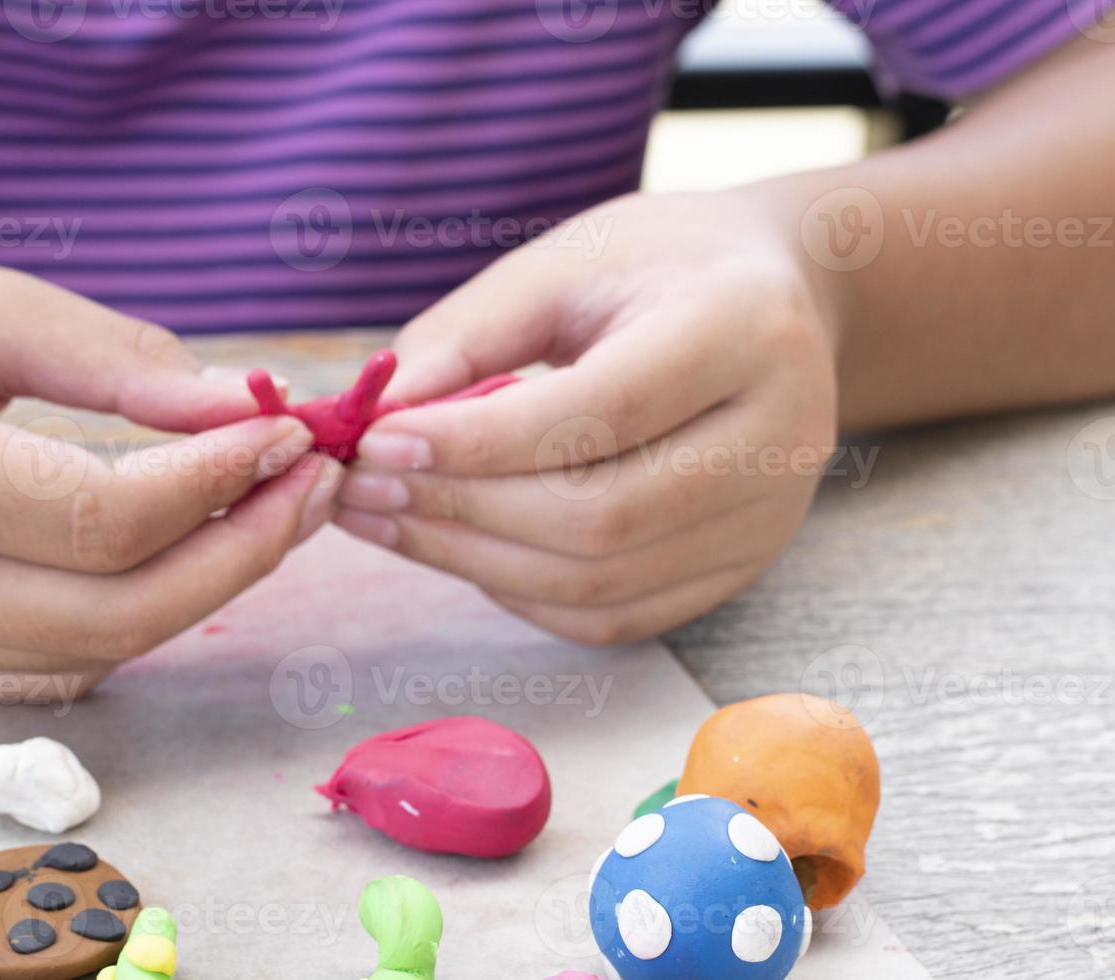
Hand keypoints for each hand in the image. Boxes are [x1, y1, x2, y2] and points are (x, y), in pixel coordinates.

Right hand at [0, 229, 339, 697]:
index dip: (223, 483)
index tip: (292, 431)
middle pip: (121, 614)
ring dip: (204, 590)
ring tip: (268, 511)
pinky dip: (134, 618)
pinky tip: (182, 554)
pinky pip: (51, 668)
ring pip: (97, 653)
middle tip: (315, 486)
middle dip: (245, 554)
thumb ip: (114, 361)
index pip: (110, 518)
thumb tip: (242, 412)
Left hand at [334, 191, 837, 644]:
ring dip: (473, 561)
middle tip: (361, 490)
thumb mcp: (565, 262)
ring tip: (387, 519)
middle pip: (601, 515)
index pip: (600, 413)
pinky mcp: (742, 568)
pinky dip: (521, 595)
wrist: (778, 300)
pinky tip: (463, 548)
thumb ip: (470, 335)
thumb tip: (378, 421)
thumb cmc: (657, 267)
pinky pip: (615, 617)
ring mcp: (769, 518)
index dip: (476, 441)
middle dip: (460, 510)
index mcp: (743, 328)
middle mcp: (781, 436)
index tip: (377, 442)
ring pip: (601, 581)